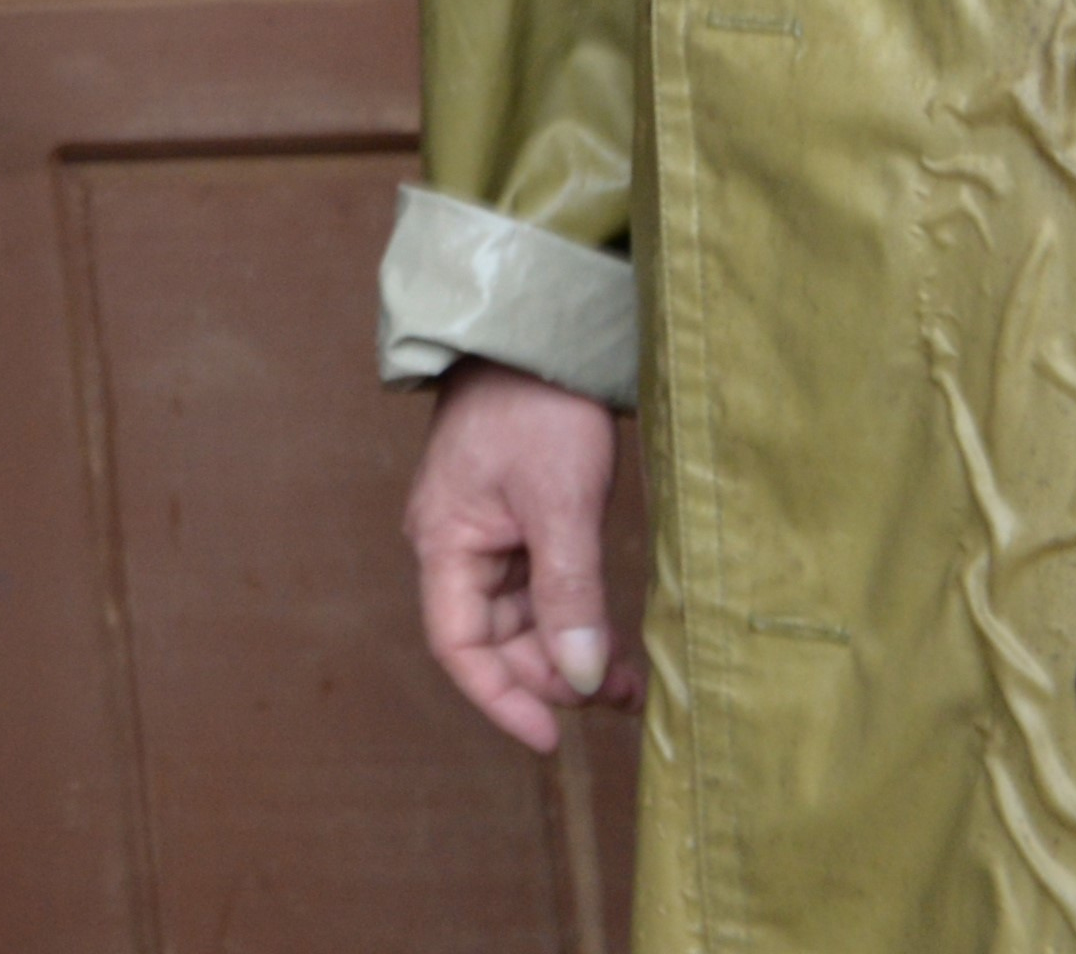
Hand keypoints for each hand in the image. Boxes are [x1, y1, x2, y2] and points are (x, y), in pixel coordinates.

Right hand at [409, 361, 634, 751]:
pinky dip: (575, 623)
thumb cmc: (534, 407)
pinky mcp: (520, 523)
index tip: (552, 738)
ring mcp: (487, 536)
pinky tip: (615, 645)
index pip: (458, 645)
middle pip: (494, 640)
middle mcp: (456, 546)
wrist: (539, 337)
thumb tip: (582, 678)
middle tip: (617, 700)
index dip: (501, 698)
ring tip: (631, 683)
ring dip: (570, 655)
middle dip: (550, 678)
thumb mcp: (559, 504)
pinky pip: (542, 592)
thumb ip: (568, 594)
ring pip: (522, 622)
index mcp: (443, 542)